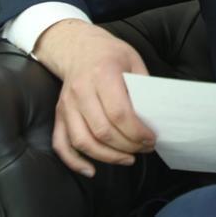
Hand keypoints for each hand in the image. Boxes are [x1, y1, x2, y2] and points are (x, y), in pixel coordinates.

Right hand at [34, 19, 155, 176]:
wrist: (78, 47)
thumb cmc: (111, 54)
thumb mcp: (134, 61)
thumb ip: (143, 86)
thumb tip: (156, 115)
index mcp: (103, 74)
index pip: (119, 112)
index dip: (136, 131)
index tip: (151, 138)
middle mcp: (81, 91)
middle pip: (102, 130)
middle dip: (127, 146)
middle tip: (145, 148)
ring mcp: (67, 104)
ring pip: (82, 140)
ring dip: (107, 156)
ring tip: (128, 159)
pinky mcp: (59, 114)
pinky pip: (61, 144)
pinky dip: (74, 161)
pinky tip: (92, 170)